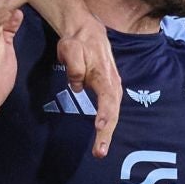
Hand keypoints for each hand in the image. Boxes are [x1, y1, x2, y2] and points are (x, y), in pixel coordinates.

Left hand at [55, 18, 120, 157]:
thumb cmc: (78, 41)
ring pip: (112, 114)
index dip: (105, 114)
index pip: (107, 99)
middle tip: (99, 153)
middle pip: (113, 112)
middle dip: (107, 134)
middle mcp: (113, 84)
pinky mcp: (108, 91)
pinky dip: (106, 126)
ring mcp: (112, 88)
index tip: (100, 127)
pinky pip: (109, 110)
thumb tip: (77, 87)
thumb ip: (74, 68)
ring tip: (100, 151)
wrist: (87, 31)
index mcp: (104, 75)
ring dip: (107, 133)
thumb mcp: (71, 49)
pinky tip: (101, 139)